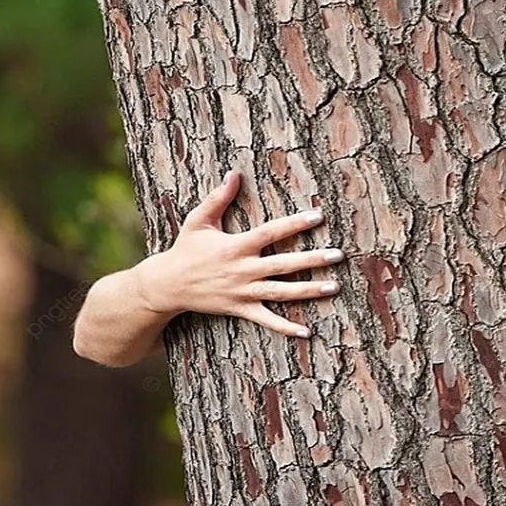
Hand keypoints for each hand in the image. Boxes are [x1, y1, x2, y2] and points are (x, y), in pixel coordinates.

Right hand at [134, 171, 343, 337]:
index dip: (294, 224)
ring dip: (308, 291)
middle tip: (338, 255)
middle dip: (312, 260)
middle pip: (283, 265)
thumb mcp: (198, 221)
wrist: (167, 285)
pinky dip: (285, 328)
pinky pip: (266, 320)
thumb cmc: (186, 249)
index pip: (270, 232)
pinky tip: (306, 332)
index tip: (318, 216)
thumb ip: (218, 198)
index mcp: (236, 246)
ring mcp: (242, 292)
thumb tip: (235, 173)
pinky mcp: (239, 309)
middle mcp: (242, 270)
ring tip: (334, 287)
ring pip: (281, 292)